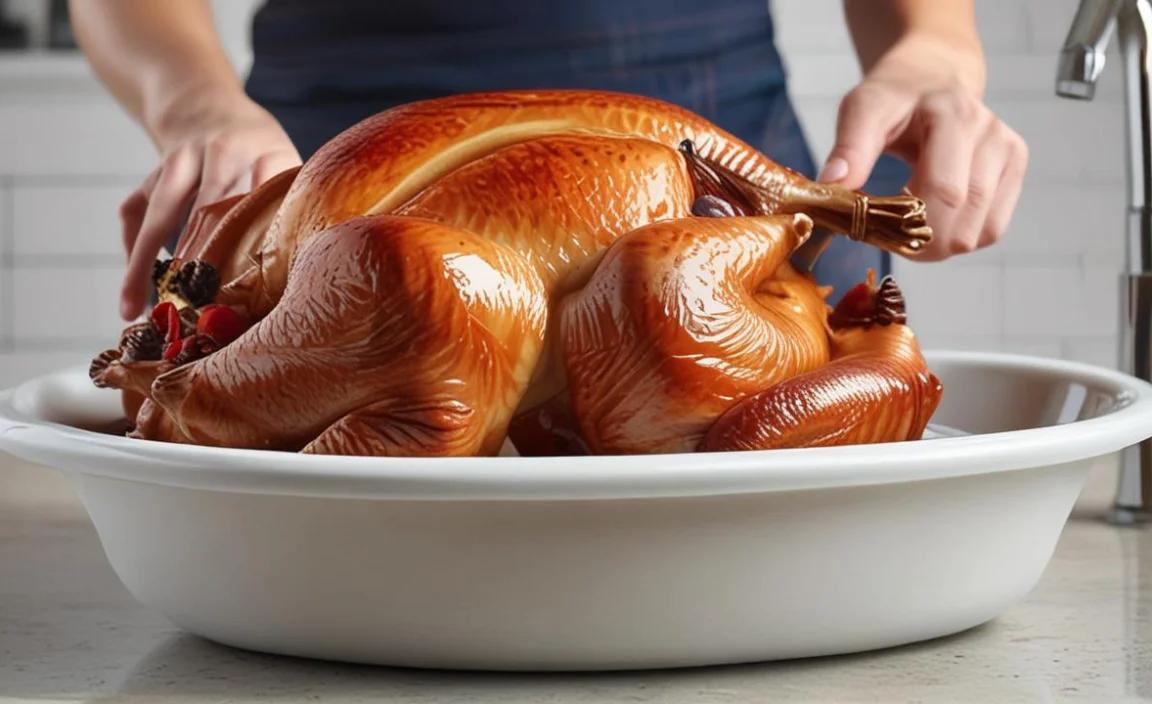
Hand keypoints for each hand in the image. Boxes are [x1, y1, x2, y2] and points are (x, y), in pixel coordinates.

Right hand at [118, 92, 300, 319]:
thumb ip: (297, 197)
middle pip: (204, 209)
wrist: (202, 104)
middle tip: (196, 305)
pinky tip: (134, 292)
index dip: (257, 228)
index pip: (262, 191)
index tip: (252, 267)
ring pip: (157, 214)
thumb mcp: (285, 158)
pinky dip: (133, 252)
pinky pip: (134, 215)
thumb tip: (311, 254)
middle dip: (199, 258)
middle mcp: (215, 154)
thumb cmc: (256, 146)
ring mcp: (176, 164)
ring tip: (132, 309)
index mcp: (260, 150)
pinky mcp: (148, 178)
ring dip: (143, 263)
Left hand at [818, 35, 1027, 260]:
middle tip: (888, 238)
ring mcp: (1008, 150)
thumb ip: (849, 147)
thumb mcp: (862, 110)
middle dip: (921, 242)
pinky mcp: (1015, 167)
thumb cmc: (894, 96)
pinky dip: (960, 237)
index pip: (943, 192)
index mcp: (951, 115)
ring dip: (941, 245)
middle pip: (963, 218)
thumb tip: (831, 183)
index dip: (909, 225)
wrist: (933, 73)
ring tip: (909, 227)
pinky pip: (992, 227)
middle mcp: (988, 131)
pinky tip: (934, 222)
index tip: (874, 231)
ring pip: (981, 230)